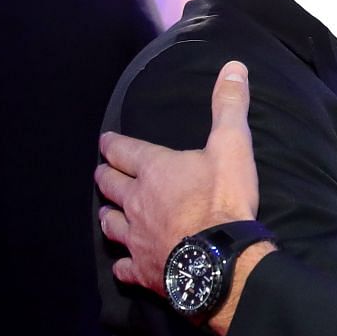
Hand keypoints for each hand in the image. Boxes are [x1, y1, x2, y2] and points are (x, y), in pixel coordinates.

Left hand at [98, 61, 258, 295]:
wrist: (221, 259)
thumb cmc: (223, 200)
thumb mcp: (232, 146)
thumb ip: (229, 107)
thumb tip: (234, 66)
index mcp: (154, 169)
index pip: (124, 150)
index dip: (113, 144)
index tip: (105, 141)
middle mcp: (137, 202)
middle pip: (111, 186)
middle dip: (106, 177)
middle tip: (103, 173)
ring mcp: (136, 238)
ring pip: (110, 224)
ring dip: (109, 216)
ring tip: (108, 214)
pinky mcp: (143, 269)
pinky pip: (124, 267)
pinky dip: (122, 263)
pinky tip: (122, 264)